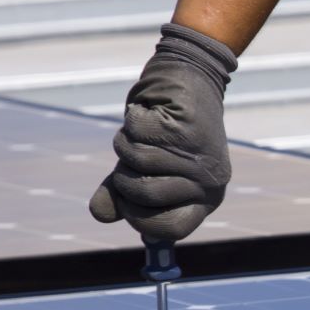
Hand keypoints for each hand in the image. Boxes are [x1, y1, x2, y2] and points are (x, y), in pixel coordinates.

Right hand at [88, 23, 237, 242]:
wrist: (187, 80)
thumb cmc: (163, 132)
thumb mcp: (143, 168)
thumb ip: (122, 195)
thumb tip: (99, 214)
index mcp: (206, 198)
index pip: (170, 229)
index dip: (139, 219)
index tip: (129, 202)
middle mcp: (210, 181)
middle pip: (145, 197)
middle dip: (124, 177)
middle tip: (135, 158)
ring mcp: (200, 154)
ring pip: (137, 163)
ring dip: (127, 144)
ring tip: (146, 132)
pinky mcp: (187, 126)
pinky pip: (136, 135)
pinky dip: (133, 121)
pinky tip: (151, 113)